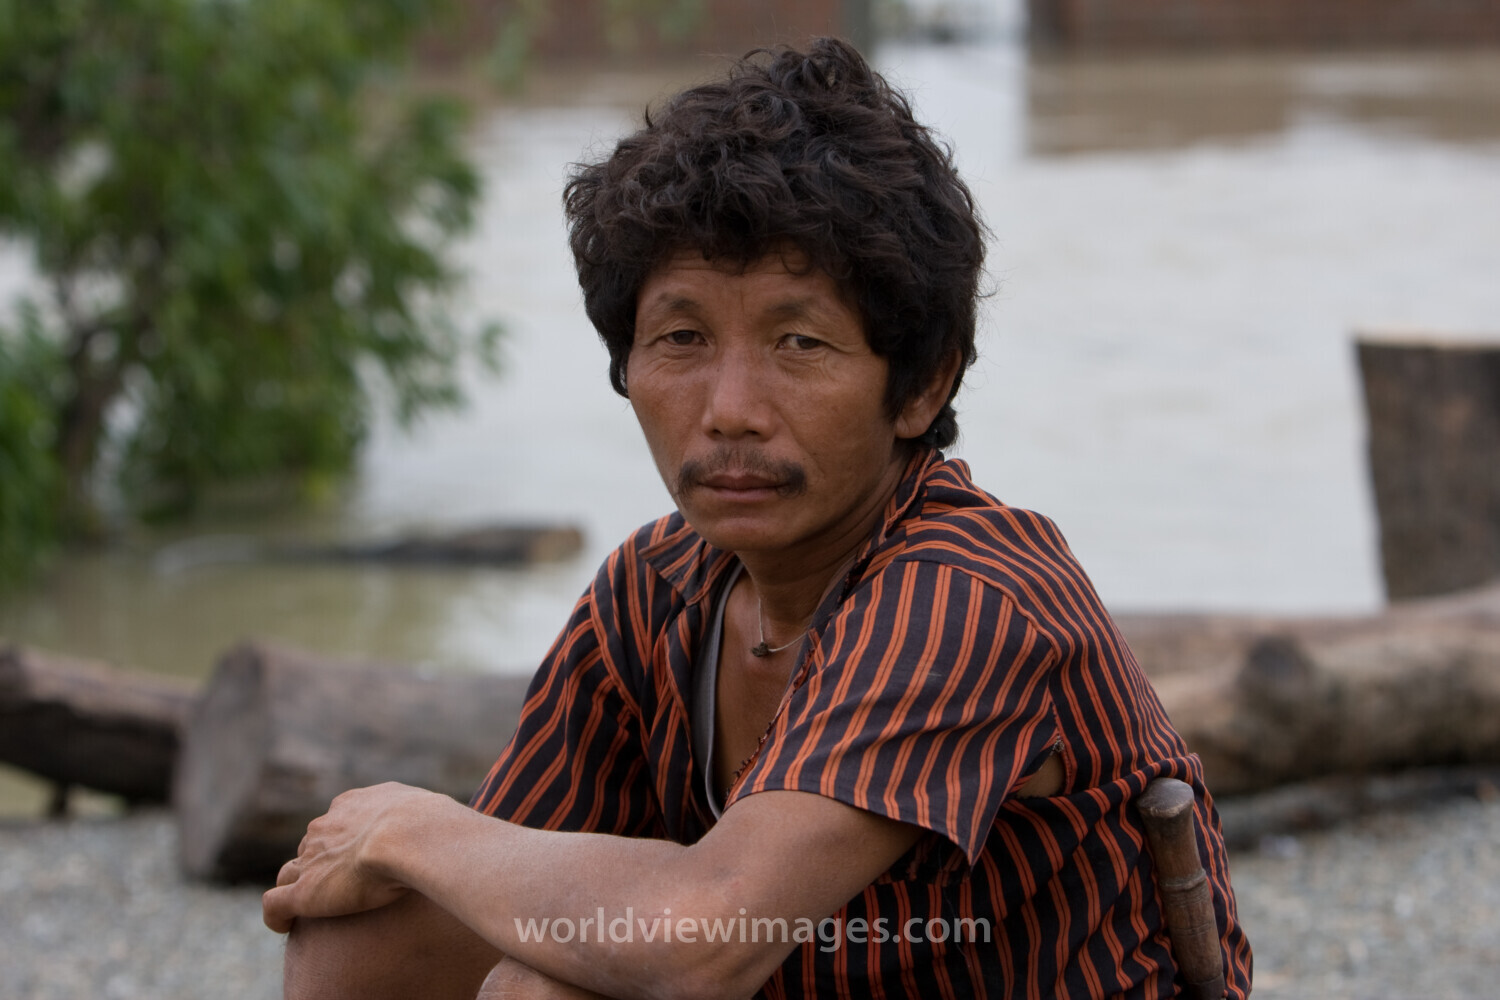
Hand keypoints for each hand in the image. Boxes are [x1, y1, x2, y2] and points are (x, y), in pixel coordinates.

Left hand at [262, 781, 443, 932]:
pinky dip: (277, 916)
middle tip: (343, 887)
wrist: (411, 835)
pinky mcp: (304, 891)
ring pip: (292, 871)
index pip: (338, 823)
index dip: (347, 842)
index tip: (363, 858)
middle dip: (322, 863)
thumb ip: (426, 818)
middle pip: (314, 846)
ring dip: (299, 886)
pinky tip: (287, 926)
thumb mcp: (430, 810)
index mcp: (353, 804)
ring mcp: (312, 858)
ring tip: (313, 908)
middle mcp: (326, 825)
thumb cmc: (430, 824)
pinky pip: (274, 904)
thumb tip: (448, 829)